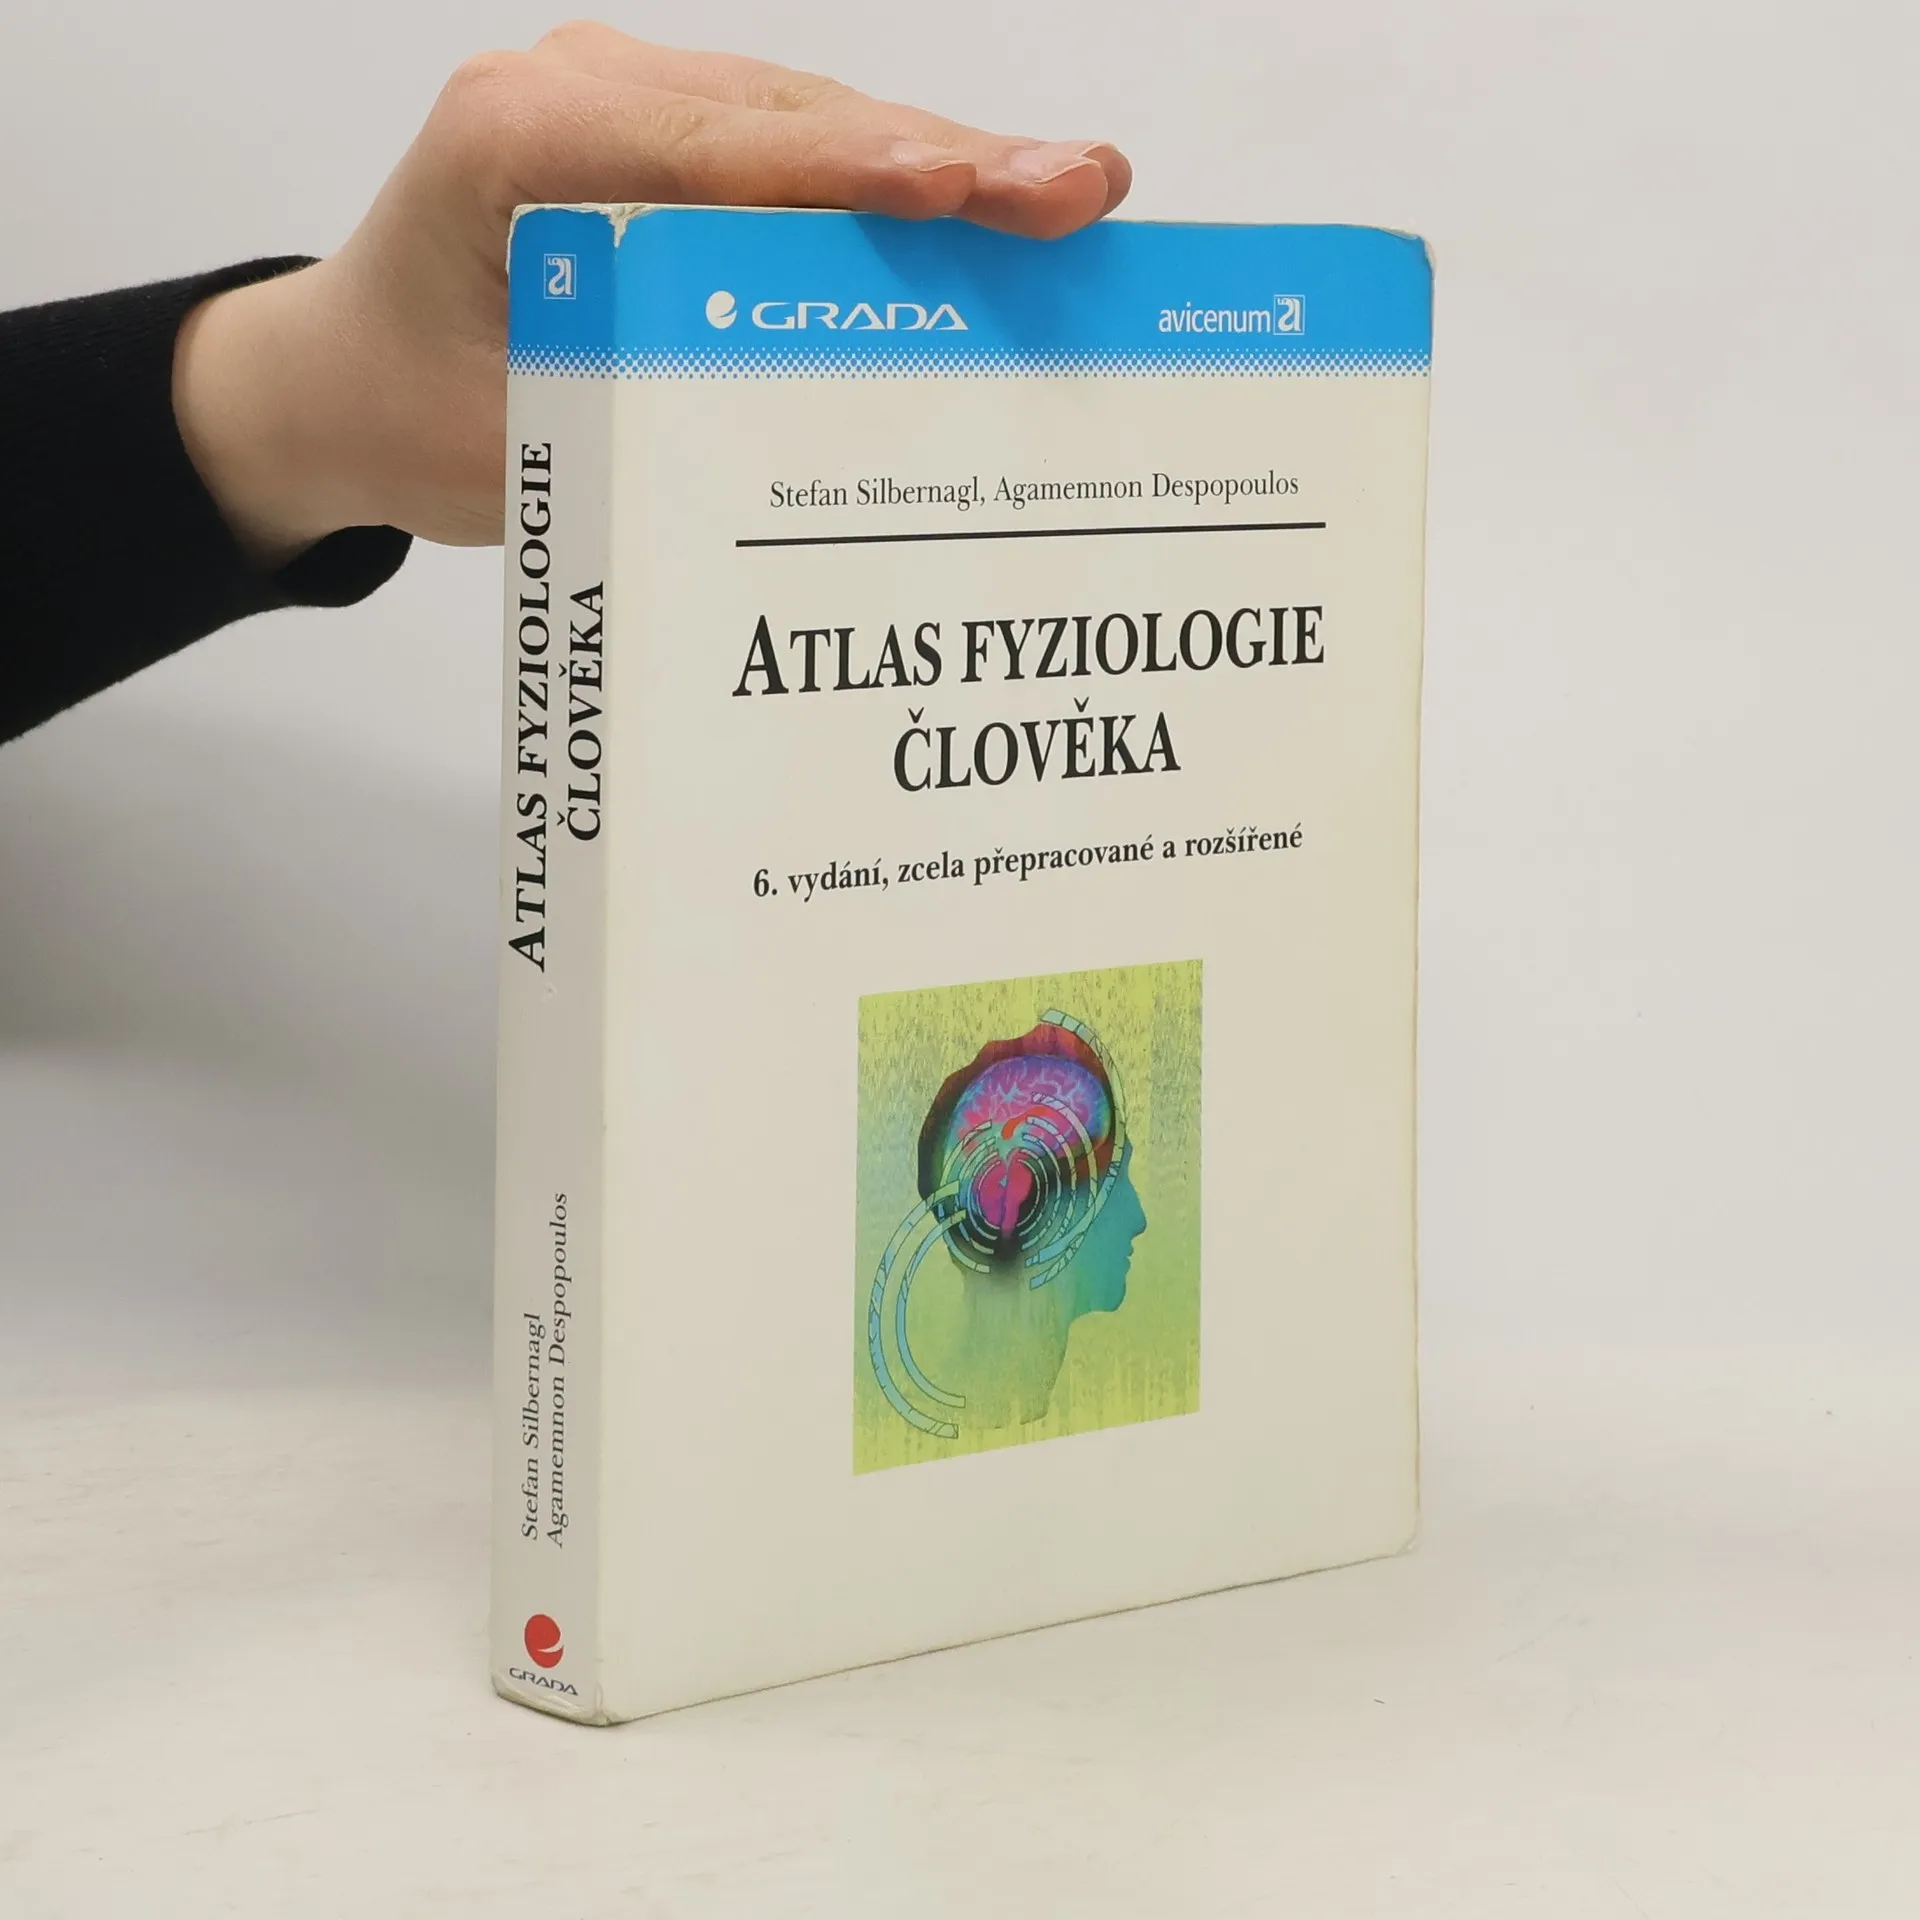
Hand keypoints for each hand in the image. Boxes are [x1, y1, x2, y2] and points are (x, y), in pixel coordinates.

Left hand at [171, 24, 1131, 561]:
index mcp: (516, 143)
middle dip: (943, 158)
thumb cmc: (411, 417)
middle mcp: (575, 90)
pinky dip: (892, 189)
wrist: (341, 383)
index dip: (848, 169)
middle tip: (1082, 188)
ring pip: (810, 121)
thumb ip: (656, 409)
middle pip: (789, 116)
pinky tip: (993, 210)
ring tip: (1070, 194)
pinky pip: (794, 151)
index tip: (961, 187)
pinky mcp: (664, 140)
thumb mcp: (526, 444)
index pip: (711, 147)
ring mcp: (624, 103)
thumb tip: (830, 426)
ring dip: (942, 166)